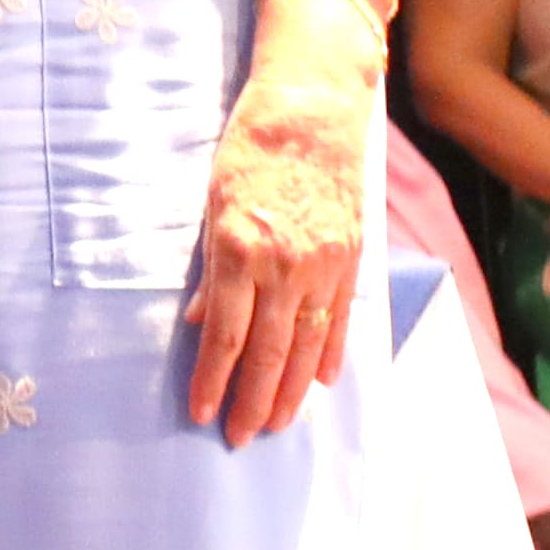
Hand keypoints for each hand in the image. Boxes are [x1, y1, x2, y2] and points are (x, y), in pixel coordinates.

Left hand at [186, 24, 378, 444]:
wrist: (312, 110)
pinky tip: (320, 383)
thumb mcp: (211, 206)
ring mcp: (323, 263)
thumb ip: (209, 270)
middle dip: (252, 401)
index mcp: (240, 251)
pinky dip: (330, 354)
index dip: (213, 382)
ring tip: (278, 424)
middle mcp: (285, 264)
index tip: (202, 414)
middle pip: (268, 351)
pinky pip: (340, 317)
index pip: (224, 336)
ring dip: (291, 391)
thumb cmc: (249, 151)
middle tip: (241, 439)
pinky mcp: (350, 256)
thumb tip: (199, 324)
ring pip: (308, 344)